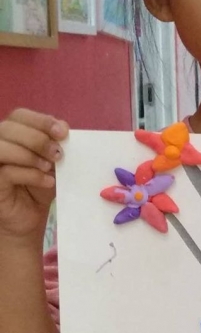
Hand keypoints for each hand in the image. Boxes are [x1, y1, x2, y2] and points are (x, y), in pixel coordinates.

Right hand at [0, 109, 68, 241]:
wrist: (29, 217)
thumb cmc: (39, 187)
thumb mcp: (52, 163)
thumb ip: (56, 144)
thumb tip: (63, 127)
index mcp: (13, 134)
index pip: (20, 115)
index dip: (40, 120)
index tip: (63, 132)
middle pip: (10, 128)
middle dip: (37, 139)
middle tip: (58, 154)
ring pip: (3, 147)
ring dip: (30, 155)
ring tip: (49, 168)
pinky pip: (7, 172)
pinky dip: (31, 175)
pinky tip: (48, 182)